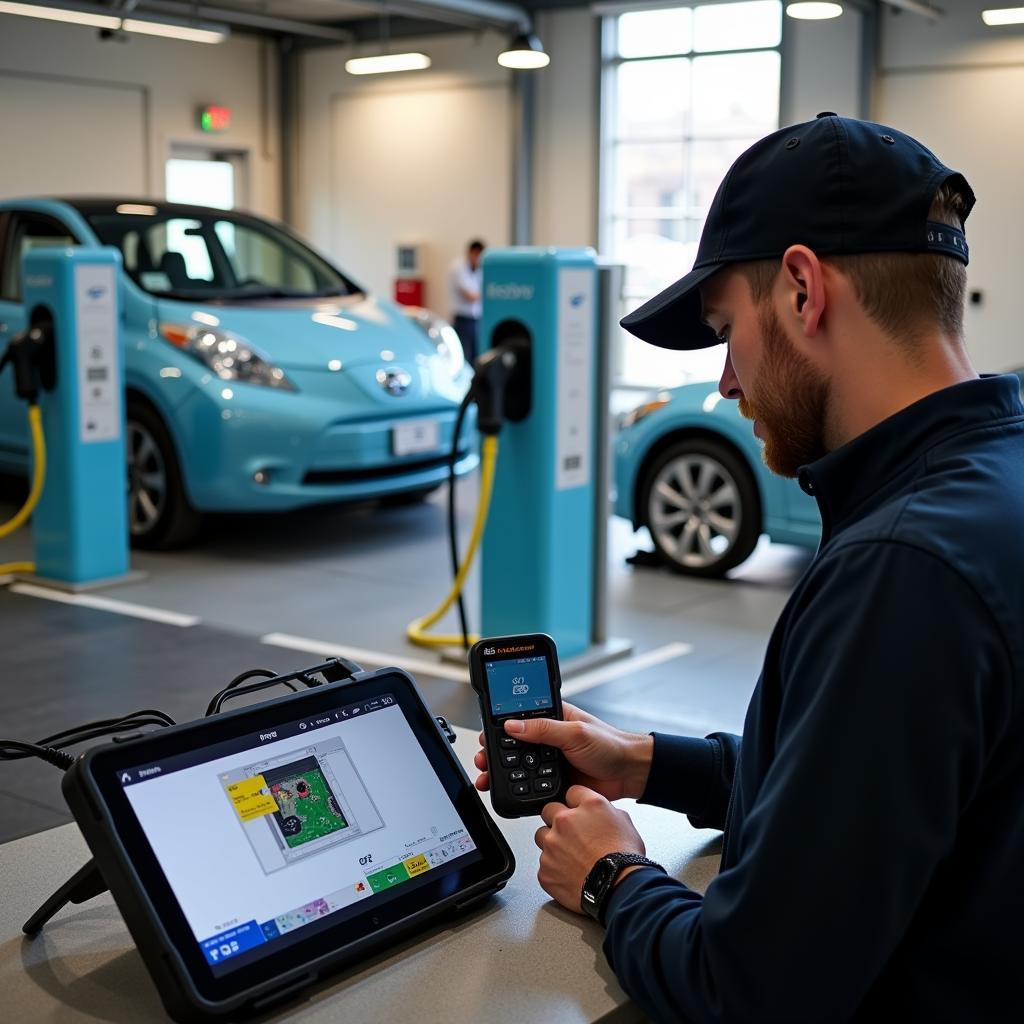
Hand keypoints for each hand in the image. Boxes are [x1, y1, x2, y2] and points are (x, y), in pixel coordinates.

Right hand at [473, 702, 652, 800]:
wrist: (630, 773)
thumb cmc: (610, 744)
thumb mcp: (575, 732)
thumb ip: (543, 730)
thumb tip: (513, 725)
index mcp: (553, 718)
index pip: (520, 719)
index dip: (500, 726)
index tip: (485, 735)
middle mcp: (549, 739)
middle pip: (514, 746)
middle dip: (495, 753)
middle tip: (482, 760)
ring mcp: (551, 761)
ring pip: (520, 767)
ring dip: (503, 773)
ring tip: (488, 778)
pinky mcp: (555, 782)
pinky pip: (532, 786)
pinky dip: (520, 790)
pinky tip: (509, 792)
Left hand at [534, 786, 644, 914]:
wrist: (619, 888)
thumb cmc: (624, 858)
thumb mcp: (624, 821)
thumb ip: (605, 810)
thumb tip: (599, 812)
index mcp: (587, 806)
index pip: (572, 792)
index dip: (575, 803)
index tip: (577, 811)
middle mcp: (564, 822)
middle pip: (549, 811)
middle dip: (557, 819)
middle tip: (571, 834)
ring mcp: (551, 846)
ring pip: (542, 838)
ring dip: (553, 844)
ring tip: (571, 857)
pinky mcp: (545, 870)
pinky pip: (544, 865)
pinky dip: (554, 869)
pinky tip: (570, 874)